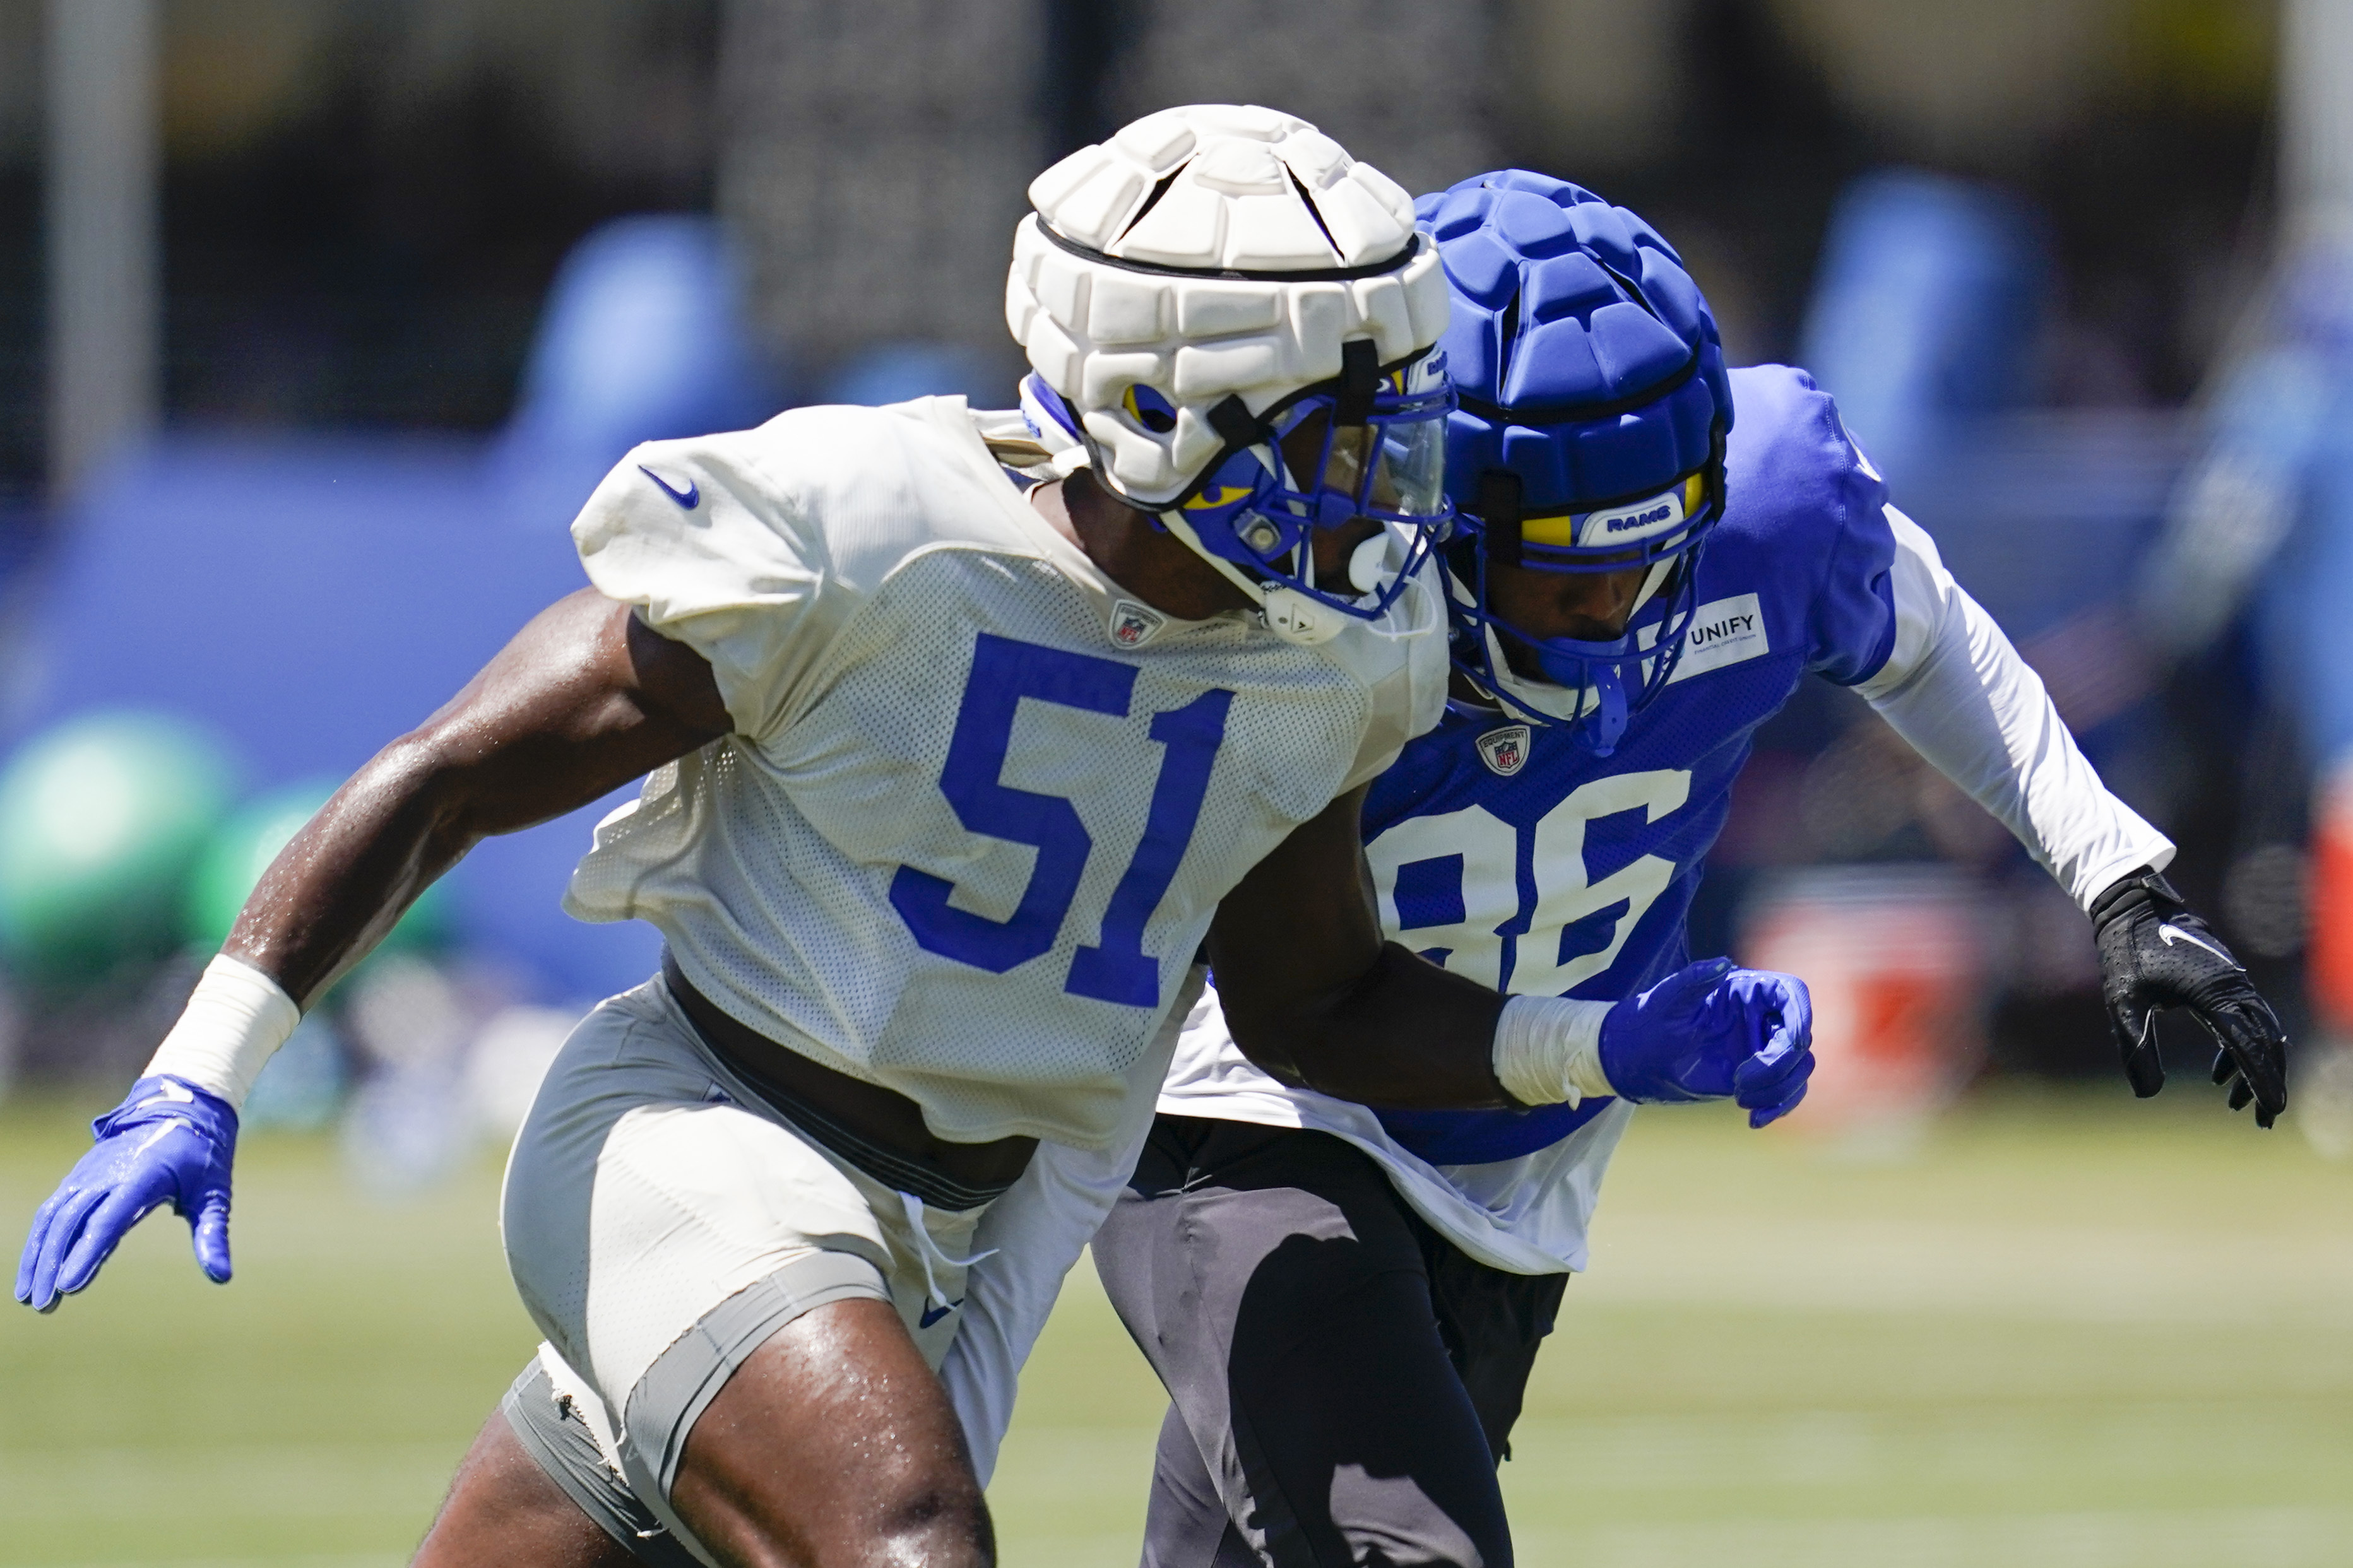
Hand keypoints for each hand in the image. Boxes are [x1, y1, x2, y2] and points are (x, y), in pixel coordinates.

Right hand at [16, 1076, 238, 1311]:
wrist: (179, 1109)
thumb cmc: (202, 1156)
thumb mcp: (214, 1194)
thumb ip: (212, 1235)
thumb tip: (222, 1277)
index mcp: (143, 1177)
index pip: (108, 1220)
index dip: (87, 1253)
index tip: (69, 1287)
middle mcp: (107, 1174)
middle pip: (71, 1223)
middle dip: (53, 1265)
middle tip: (45, 1305)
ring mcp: (88, 1174)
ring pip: (53, 1218)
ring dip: (38, 1257)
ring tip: (30, 1297)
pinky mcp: (79, 1177)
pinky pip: (52, 1210)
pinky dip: (39, 1240)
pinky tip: (33, 1270)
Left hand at [1599, 959, 1814, 1127]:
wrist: (1638, 1056)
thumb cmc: (1651, 1019)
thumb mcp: (1668, 998)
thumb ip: (1695, 979)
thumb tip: (1722, 964)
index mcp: (1746, 989)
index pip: (1791, 993)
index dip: (1801, 1015)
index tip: (1794, 1042)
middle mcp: (1761, 1017)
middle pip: (1799, 1036)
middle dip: (1780, 1063)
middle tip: (1740, 1080)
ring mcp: (1762, 1047)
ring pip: (1799, 1067)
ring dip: (1780, 1089)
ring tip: (1740, 1099)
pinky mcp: (1758, 1076)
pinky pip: (1787, 1091)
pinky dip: (1779, 1106)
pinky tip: (1755, 1120)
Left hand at [2091, 868, 2287, 1126]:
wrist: (2133, 911)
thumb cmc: (2126, 954)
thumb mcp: (2122, 1001)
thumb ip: (2135, 1046)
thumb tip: (2147, 1094)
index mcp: (2213, 993)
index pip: (2247, 1044)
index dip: (2261, 1080)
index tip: (2271, 1109)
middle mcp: (2234, 987)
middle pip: (2265, 1043)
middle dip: (2267, 1083)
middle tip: (2262, 1120)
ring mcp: (2235, 983)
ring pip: (2261, 1033)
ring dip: (2257, 1068)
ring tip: (2239, 1105)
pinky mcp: (2228, 982)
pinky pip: (2249, 1021)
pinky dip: (2243, 1049)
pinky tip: (2220, 1074)